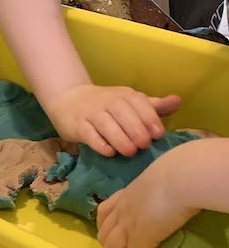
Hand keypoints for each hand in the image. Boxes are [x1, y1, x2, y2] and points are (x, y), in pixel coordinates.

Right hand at [46, 85, 180, 156]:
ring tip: (130, 152)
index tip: (158, 135)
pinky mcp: (77, 126)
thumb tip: (178, 101)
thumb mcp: (129, 102)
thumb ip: (152, 106)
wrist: (69, 100)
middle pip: (123, 114)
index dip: (150, 119)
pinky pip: (89, 135)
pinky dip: (100, 144)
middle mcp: (107, 101)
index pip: (139, 104)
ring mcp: (91, 113)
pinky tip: (110, 152)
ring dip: (120, 139)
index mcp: (124, 95)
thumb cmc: (106, 105)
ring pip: (106, 125)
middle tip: (144, 145)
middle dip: (136, 131)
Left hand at [96, 156, 198, 247]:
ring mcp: (127, 226)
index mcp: (124, 195)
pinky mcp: (140, 240)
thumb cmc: (175, 173)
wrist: (179, 179)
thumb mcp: (157, 178)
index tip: (114, 234)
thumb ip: (154, 187)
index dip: (104, 226)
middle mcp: (120, 211)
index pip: (103, 212)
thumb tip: (169, 190)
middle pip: (103, 234)